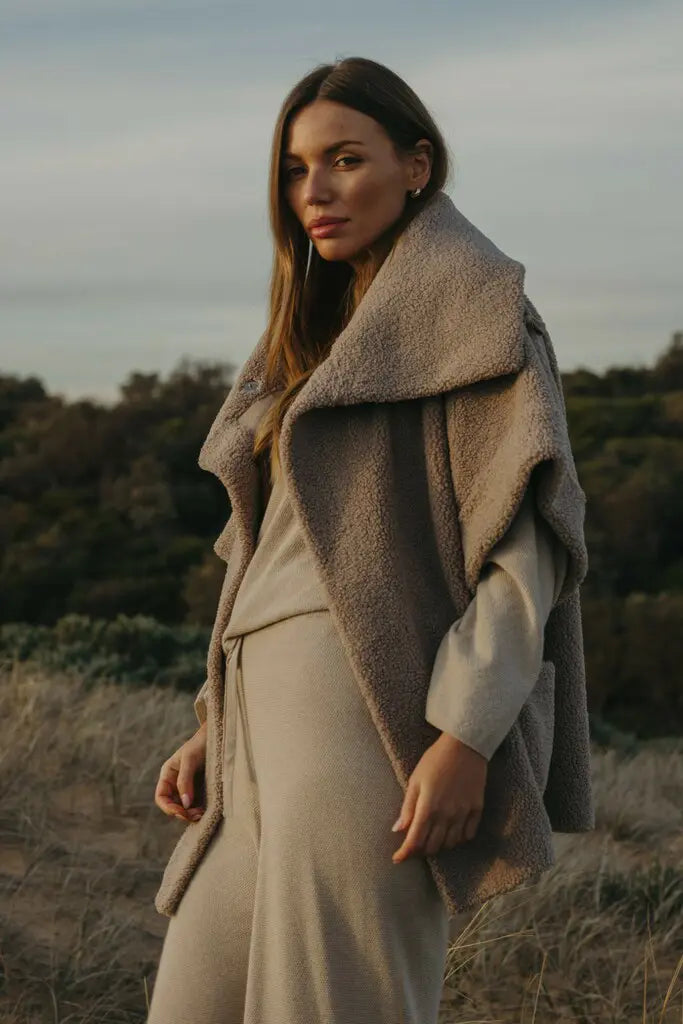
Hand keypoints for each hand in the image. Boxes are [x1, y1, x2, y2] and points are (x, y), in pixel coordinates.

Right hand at [154, 722, 207, 823]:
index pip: (162, 797)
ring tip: (202, 814)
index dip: (168, 808)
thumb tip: (185, 803)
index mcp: (168, 775)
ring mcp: (189, 787)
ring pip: (186, 808)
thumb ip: (185, 780)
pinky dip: (200, 810)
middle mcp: (176, 784)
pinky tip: (207, 810)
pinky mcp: (202, 790)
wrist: (219, 735)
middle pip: (174, 806)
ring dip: (192, 814)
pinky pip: (197, 804)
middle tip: (196, 815)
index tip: (180, 812)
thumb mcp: (190, 760)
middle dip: (182, 813)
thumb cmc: (200, 744)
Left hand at [391, 732, 486, 862]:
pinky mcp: (477, 808)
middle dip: (420, 850)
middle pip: (433, 846)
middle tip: (414, 846)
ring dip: (440, 846)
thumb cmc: (435, 759)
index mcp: (428, 807)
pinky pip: (469, 834)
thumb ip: (408, 807)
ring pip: (451, 843)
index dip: (405, 853)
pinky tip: (452, 833)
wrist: (464, 745)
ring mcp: (464, 813)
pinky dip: (459, 839)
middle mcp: (447, 814)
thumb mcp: (415, 780)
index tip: (397, 858)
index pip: (415, 840)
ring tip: (432, 839)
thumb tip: (398, 829)